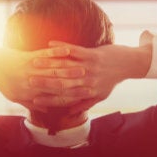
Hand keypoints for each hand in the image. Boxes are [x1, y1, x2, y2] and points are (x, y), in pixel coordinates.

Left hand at [0, 46, 91, 111]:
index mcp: (29, 96)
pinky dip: (57, 52)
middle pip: (57, 85)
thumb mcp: (15, 96)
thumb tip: (44, 107)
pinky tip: (68, 50)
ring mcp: (29, 71)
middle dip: (74, 84)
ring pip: (54, 71)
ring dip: (70, 68)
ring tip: (84, 67)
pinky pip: (44, 55)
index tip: (83, 96)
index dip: (70, 97)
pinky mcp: (26, 58)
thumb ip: (30, 102)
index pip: (54, 99)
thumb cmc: (1, 81)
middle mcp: (31, 86)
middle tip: (89, 83)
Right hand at [29, 41, 151, 113]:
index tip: (35, 99)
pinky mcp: (92, 54)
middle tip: (28, 80)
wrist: (128, 64)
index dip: (49, 98)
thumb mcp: (100, 95)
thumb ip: (84, 104)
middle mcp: (87, 81)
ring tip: (34, 62)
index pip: (65, 97)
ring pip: (65, 67)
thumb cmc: (112, 80)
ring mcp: (89, 67)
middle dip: (44, 82)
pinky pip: (74, 50)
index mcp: (87, 92)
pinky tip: (49, 44)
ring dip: (48, 64)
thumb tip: (69, 113)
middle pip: (62, 83)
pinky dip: (61, 47)